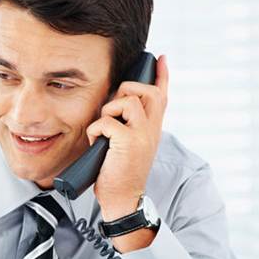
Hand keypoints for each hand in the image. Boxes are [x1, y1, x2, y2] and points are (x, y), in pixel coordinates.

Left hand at [86, 54, 168, 220]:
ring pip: (128, 101)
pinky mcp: (129, 142)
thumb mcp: (128, 146)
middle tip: (113, 109)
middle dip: (126, 91)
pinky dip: (96, 130)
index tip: (161, 58)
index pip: (162, 96)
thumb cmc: (119, 174)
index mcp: (153, 128)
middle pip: (148, 91)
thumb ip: (128, 127)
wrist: (123, 199)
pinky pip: (107, 121)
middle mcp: (152, 129)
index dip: (162, 76)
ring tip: (104, 130)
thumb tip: (114, 107)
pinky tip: (96, 143)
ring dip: (109, 111)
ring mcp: (143, 135)